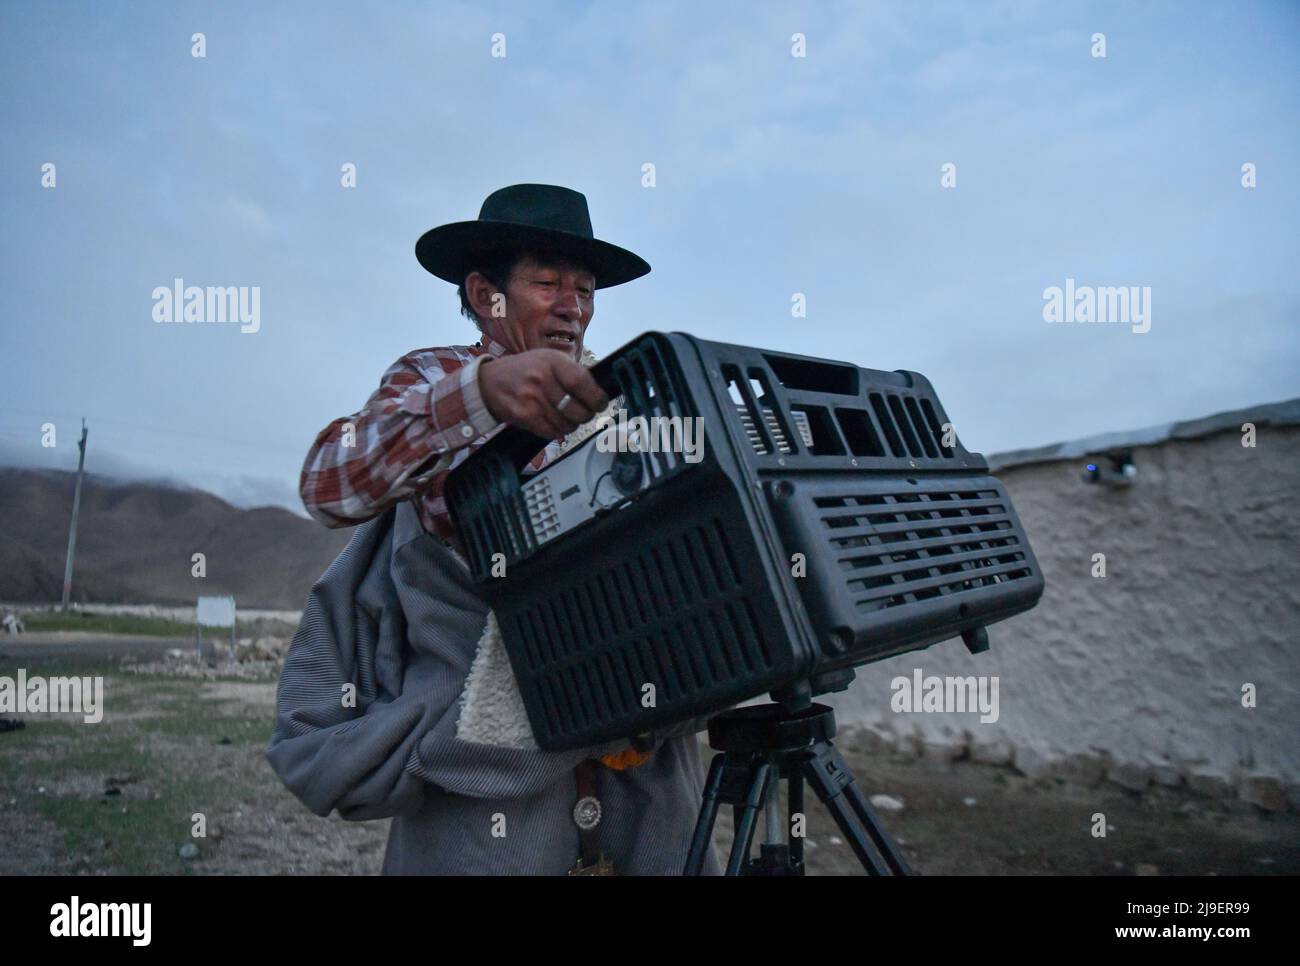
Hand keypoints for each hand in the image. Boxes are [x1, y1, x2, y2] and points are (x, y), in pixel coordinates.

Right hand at [478, 348, 609, 439]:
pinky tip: (553, 421)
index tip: (601, 403)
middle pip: (578, 409)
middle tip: (585, 412)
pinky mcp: (525, 416)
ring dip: (571, 424)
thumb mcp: (548, 359)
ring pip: (567, 424)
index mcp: (552, 361)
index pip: (581, 383)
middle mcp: (542, 379)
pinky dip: (558, 431)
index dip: (596, 398)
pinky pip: (553, 432)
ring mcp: (532, 399)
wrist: (490, 382)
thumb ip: (572, 372)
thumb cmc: (525, 370)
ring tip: (565, 415)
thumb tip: (599, 391)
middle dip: (587, 415)